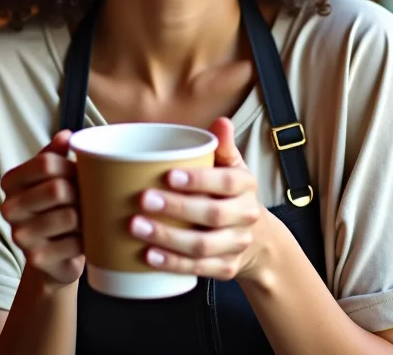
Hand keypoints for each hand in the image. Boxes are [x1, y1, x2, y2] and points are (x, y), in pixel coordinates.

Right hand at [0, 130, 84, 291]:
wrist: (55, 257)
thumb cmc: (58, 208)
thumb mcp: (54, 177)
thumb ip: (57, 154)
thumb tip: (66, 135)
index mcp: (11, 181)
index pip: (45, 163)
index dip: (72, 166)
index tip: (83, 174)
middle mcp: (9, 208)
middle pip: (57, 189)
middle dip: (82, 192)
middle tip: (91, 197)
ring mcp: (20, 236)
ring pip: (69, 216)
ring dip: (88, 216)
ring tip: (90, 217)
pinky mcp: (35, 259)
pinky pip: (74, 243)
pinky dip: (88, 240)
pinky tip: (85, 239)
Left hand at [129, 117, 267, 281]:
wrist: (255, 237)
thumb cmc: (229, 193)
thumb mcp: (230, 166)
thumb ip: (222, 146)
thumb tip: (220, 122)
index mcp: (245, 185)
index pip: (226, 182)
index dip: (198, 180)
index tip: (168, 176)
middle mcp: (245, 216)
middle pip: (212, 215)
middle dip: (176, 208)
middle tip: (142, 200)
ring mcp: (236, 245)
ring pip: (203, 246)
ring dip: (168, 238)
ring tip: (136, 227)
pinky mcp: (226, 268)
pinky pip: (198, 268)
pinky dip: (173, 264)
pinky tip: (149, 256)